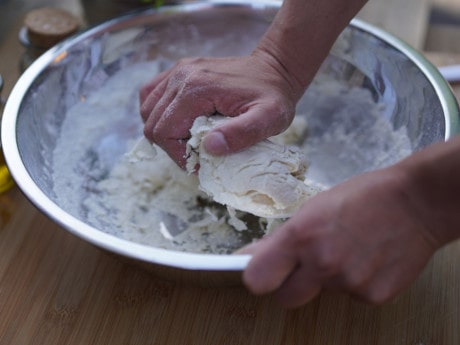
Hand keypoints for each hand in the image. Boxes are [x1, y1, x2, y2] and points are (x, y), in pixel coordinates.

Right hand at [139, 53, 302, 167]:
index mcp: (196, 89)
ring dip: (164, 131)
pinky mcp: (181, 70)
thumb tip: (209, 147)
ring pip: (148, 109)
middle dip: (171, 146)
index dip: (178, 155)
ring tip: (190, 140)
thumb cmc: (274, 96)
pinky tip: (178, 122)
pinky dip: (159, 113)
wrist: (276, 68)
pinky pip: (152, 94)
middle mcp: (181, 76)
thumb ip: (241, 134)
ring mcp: (179, 70)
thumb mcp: (269, 119)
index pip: (164, 132)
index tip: (200, 163)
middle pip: (153, 122)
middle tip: (197, 154)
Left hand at [240, 166, 439, 307]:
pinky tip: (367, 258)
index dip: (259, 276)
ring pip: (322, 294)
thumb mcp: (314, 208)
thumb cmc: (362, 197)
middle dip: (290, 285)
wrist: (415, 203)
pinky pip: (350, 296)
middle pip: (285, 298)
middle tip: (304, 265)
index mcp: (301, 236)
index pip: (257, 279)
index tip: (264, 271)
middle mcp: (323, 264)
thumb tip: (249, 257)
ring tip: (348, 250)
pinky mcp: (374, 297)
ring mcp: (350, 283)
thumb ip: (281, 240)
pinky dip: (354, 282)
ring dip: (327, 279)